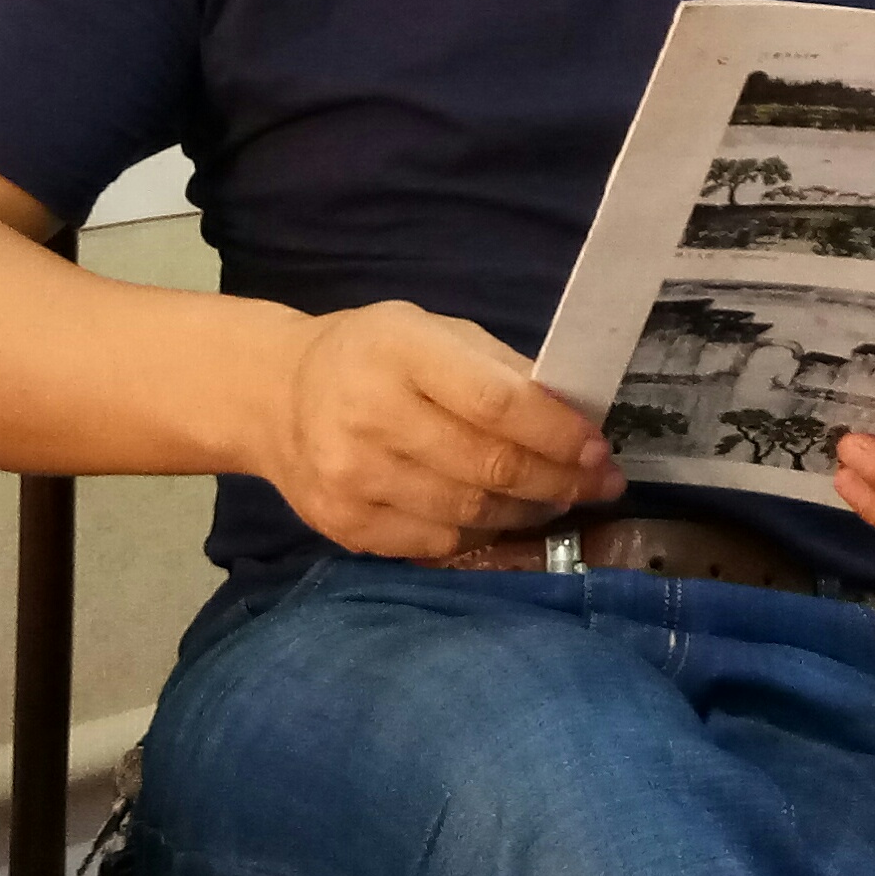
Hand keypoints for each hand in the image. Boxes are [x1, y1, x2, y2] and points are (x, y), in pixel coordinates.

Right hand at [258, 301, 625, 560]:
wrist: (275, 396)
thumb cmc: (371, 356)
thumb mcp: (431, 332)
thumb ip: (497, 368)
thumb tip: (572, 416)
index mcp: (400, 352)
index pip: (496, 402)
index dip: (557, 432)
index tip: (599, 449)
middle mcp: (370, 416)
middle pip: (487, 466)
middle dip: (557, 480)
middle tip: (598, 484)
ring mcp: (353, 478)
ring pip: (468, 512)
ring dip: (527, 512)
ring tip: (555, 500)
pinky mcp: (344, 526)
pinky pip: (436, 543)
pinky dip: (480, 534)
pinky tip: (501, 518)